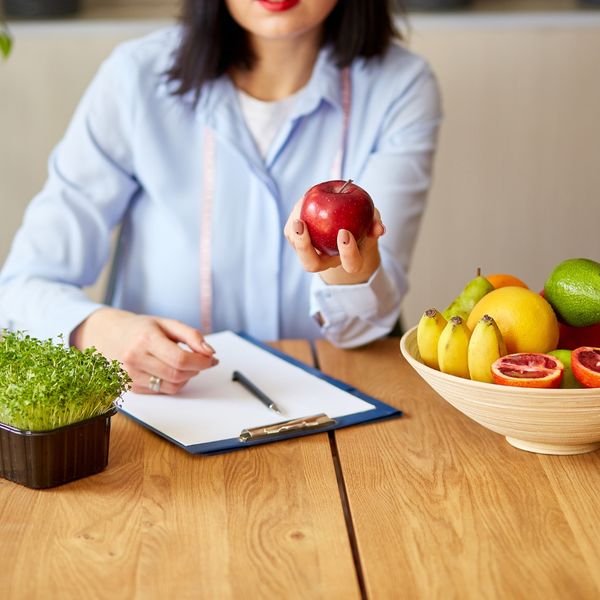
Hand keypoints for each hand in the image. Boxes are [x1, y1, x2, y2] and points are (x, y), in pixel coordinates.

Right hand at [71, 308, 217, 393]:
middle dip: (196, 369)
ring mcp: (131, 375)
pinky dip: (172, 383)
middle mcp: (135, 359)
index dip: (202, 362)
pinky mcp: (130, 387)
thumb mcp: (167, 324)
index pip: (180, 359)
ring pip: (172, 387)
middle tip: (200, 361)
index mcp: (145, 339)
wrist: (109, 335)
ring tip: (183, 364)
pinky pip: (161, 391)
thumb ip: (192, 336)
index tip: (212, 359)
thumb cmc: (141, 328)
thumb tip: (209, 352)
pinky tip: (168, 370)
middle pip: (178, 375)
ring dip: (186, 377)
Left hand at [284, 198, 385, 284]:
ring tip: (302, 206)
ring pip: (298, 249)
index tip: (344, 232)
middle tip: (301, 225)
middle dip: (304, 247)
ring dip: (295, 229)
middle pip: (312, 265)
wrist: (344, 223)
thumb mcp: (371, 220)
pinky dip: (295, 217)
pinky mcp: (297, 242)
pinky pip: (290, 233)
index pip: (351, 264)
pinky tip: (302, 202)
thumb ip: (375, 223)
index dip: (348, 252)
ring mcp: (311, 253)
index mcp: (349, 259)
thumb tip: (379, 228)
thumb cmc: (361, 222)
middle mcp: (327, 261)